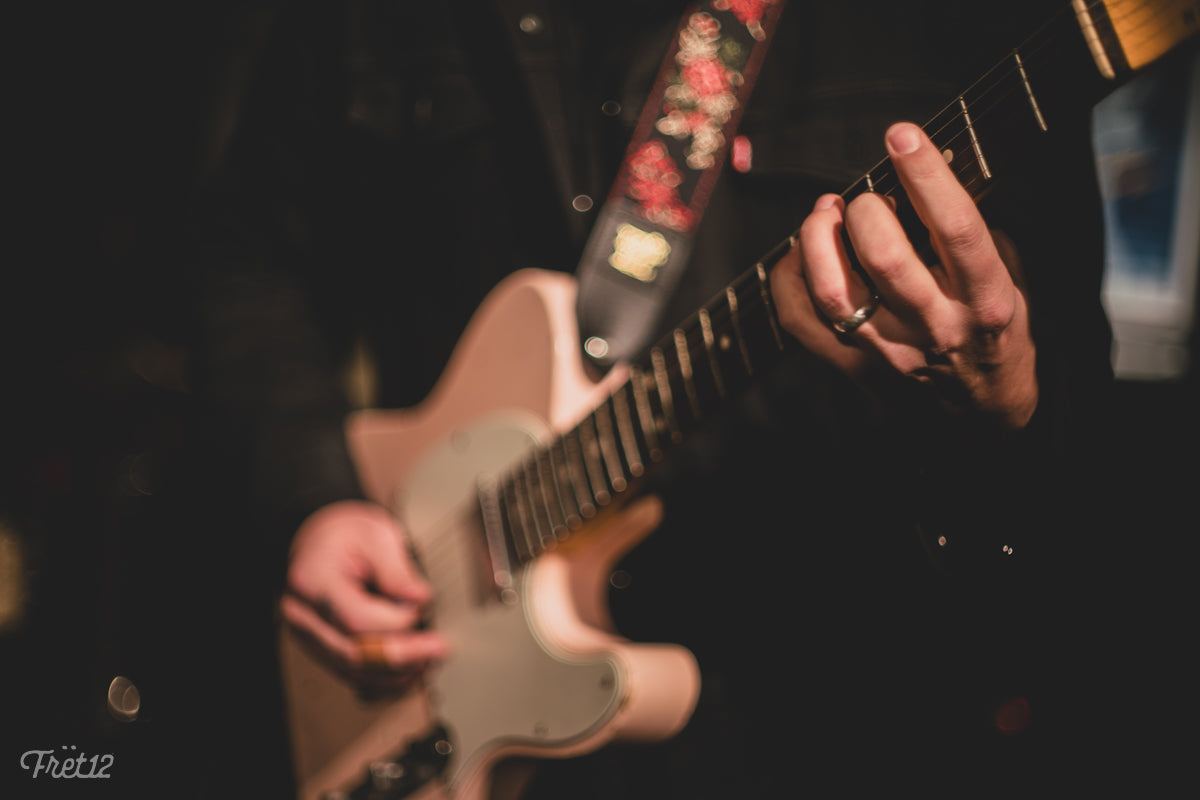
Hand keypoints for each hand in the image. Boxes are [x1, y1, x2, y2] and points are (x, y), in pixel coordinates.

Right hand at [281, 500, 448, 691]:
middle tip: (438, 649)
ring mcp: (305, 635)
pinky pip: (349, 672)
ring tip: (428, 661)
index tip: (422, 606)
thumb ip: (397, 570)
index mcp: (311, 580)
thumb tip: (420, 601)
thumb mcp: (376, 534)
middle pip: (352, 652)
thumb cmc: (345, 534)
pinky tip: (409, 671)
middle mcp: (301, 613)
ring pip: (351, 669)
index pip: (355, 619)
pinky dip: (381, 677)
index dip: (395, 621)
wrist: (319, 538)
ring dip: (394, 673)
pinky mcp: (318, 647)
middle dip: (402, 656)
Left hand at [770, 122, 1037, 429]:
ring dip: (817, 241)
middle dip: (864, 211)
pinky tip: (801, 254)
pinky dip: (789, 278)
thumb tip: (924, 174)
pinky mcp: (853, 368)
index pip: (956, 228)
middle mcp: (936, 329)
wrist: (981, 419)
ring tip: (825, 215)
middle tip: (861, 199)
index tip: (902, 135)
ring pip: (833, 293)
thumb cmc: (993, 333)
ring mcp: (890, 353)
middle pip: (884, 260)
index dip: (926, 176)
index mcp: (985, 299)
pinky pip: (800, 321)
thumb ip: (971, 232)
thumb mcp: (1008, 280)